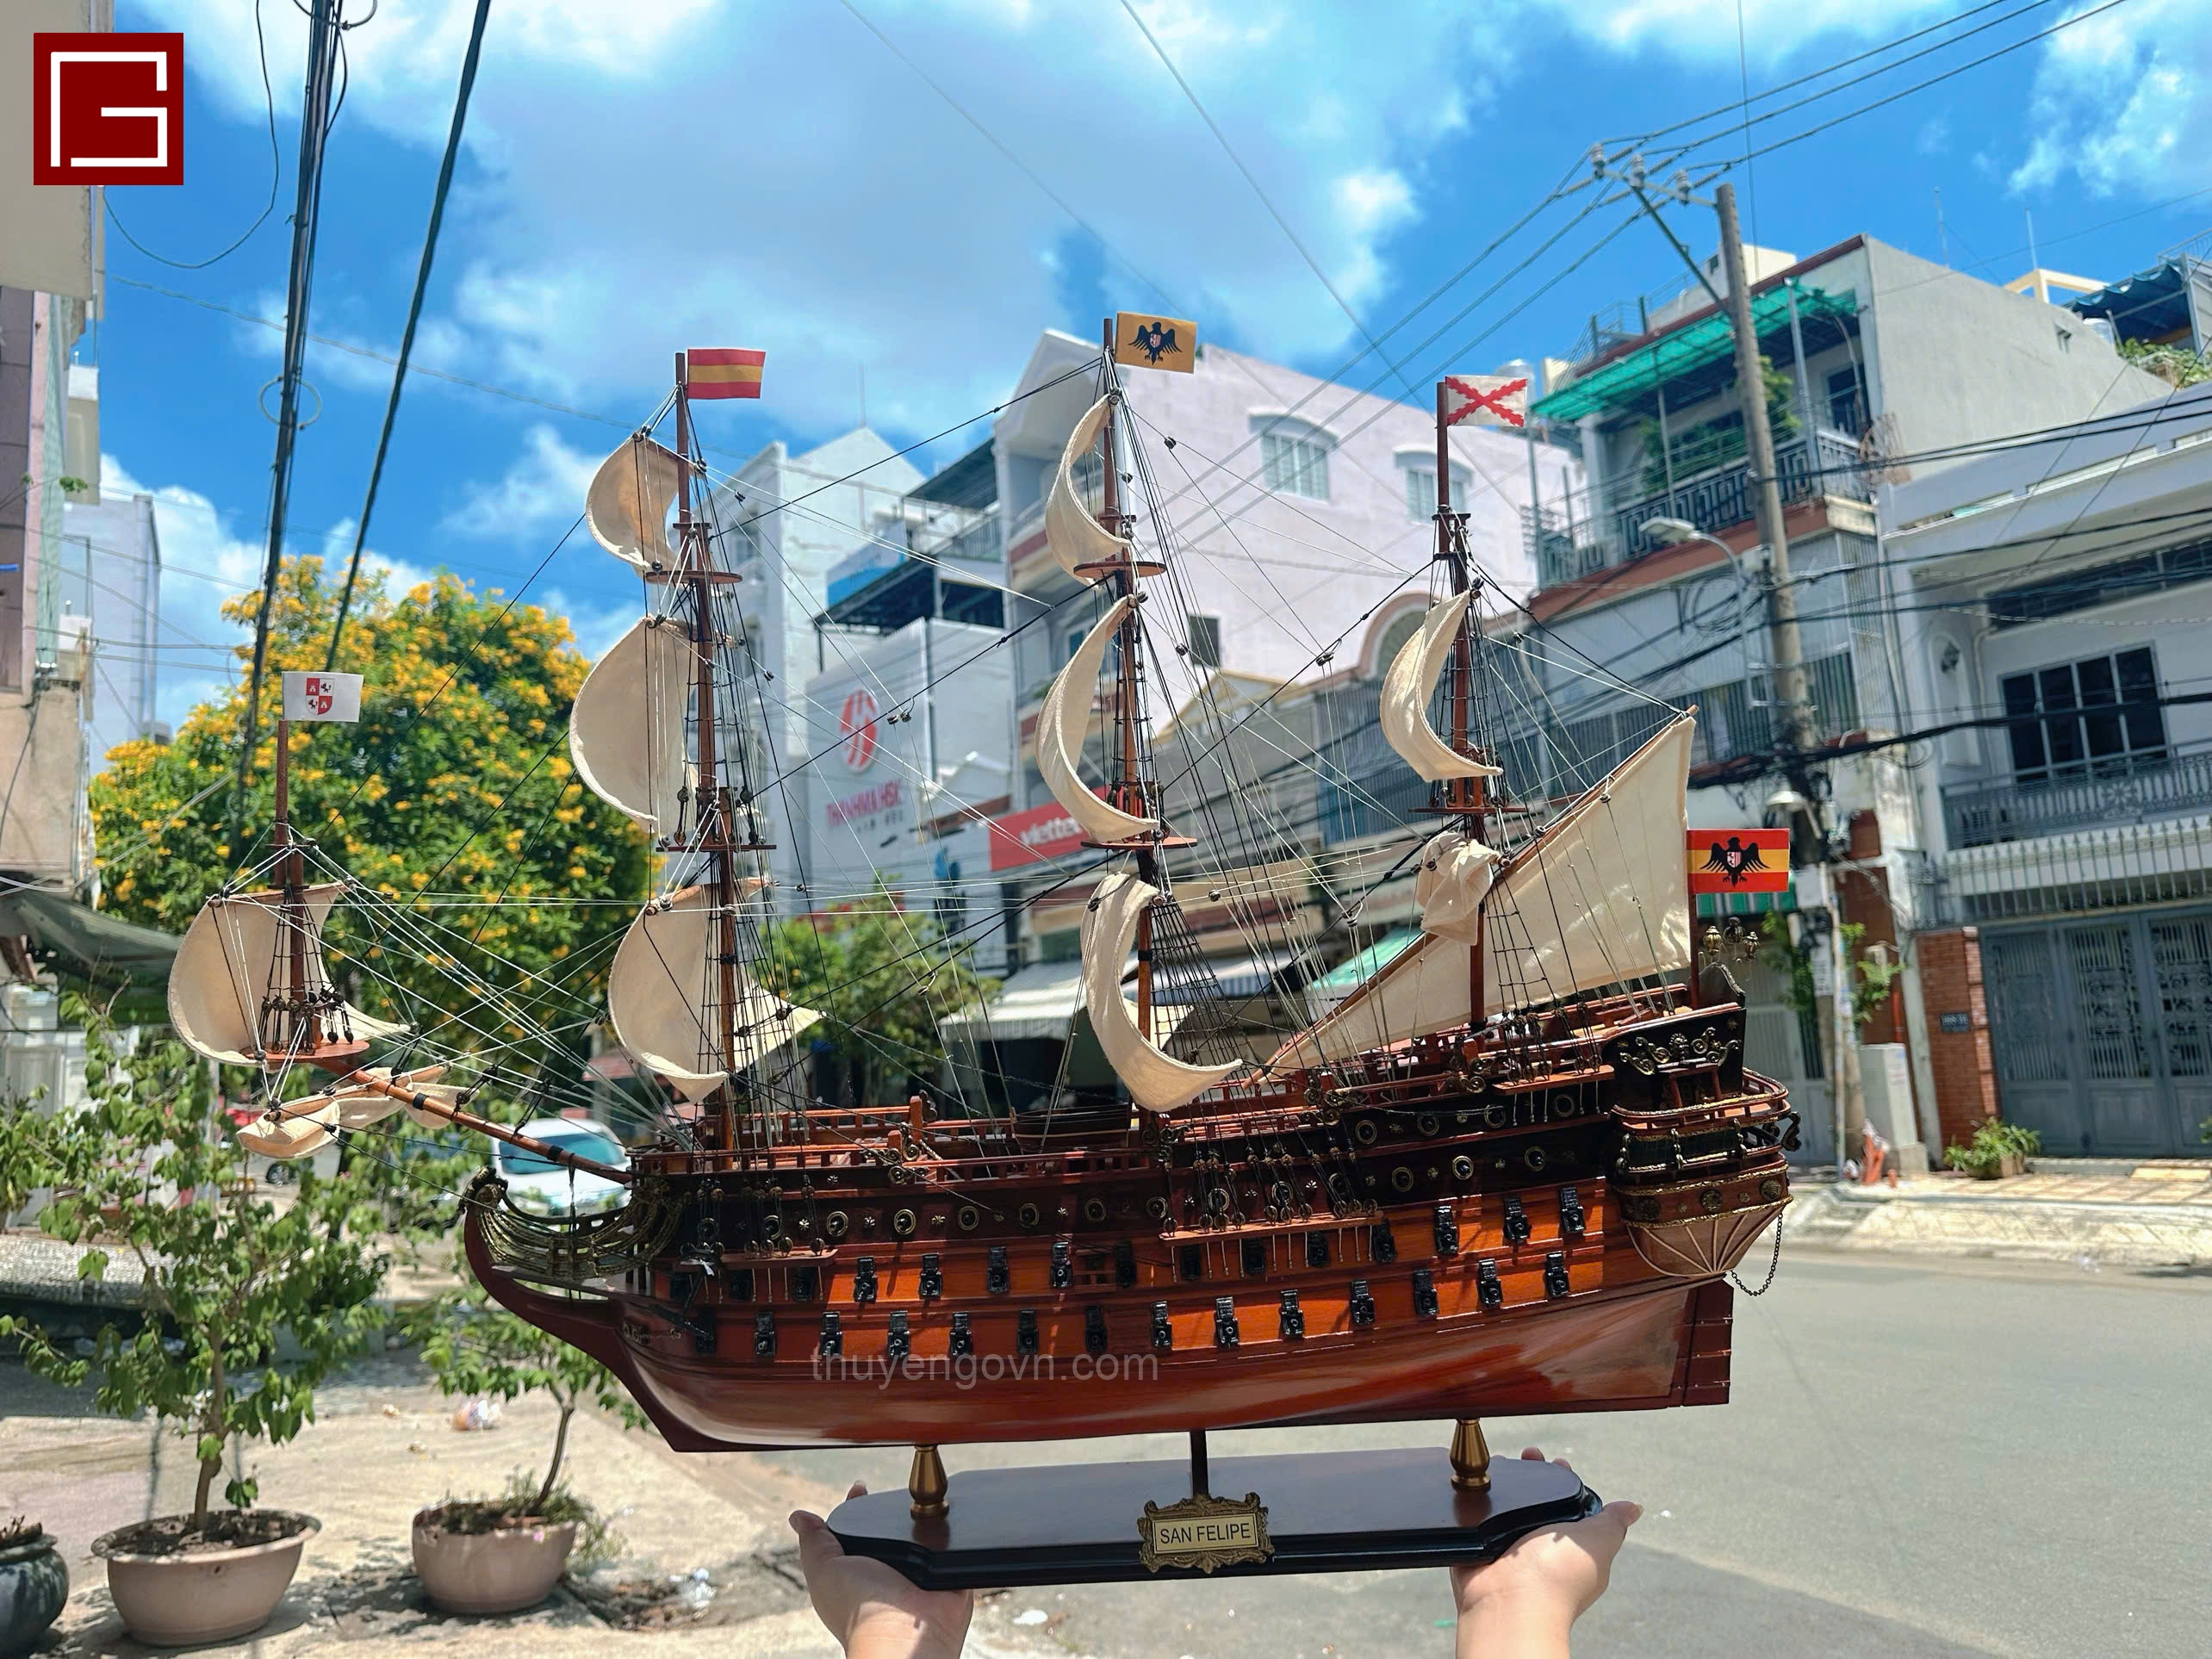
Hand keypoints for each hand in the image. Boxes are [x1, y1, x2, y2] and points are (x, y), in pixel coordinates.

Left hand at [789, 1483, 974, 1658]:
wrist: (905, 1635)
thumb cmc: (860, 1610)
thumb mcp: (824, 1569)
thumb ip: (814, 1543)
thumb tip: (798, 1516)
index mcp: (855, 1572)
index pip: (854, 1530)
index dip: (856, 1506)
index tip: (860, 1487)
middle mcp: (885, 1574)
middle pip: (887, 1528)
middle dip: (889, 1511)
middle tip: (893, 1494)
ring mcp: (917, 1576)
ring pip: (920, 1534)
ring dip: (922, 1521)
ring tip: (920, 1511)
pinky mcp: (946, 1576)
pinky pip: (951, 1546)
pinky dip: (949, 1536)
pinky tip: (942, 1527)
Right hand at [1449, 1448, 1640, 1658]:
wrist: (1509, 1601)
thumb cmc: (1557, 1578)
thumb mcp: (1596, 1542)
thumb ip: (1612, 1522)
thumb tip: (1633, 1509)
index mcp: (1572, 1549)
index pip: (1572, 1505)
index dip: (1565, 1480)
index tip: (1556, 1462)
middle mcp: (1542, 1550)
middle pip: (1539, 1501)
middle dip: (1534, 1475)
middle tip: (1527, 1456)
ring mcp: (1513, 1551)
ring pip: (1511, 1507)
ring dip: (1507, 1486)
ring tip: (1504, 1465)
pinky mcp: (1485, 1550)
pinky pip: (1482, 1519)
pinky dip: (1480, 1503)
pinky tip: (1480, 1486)